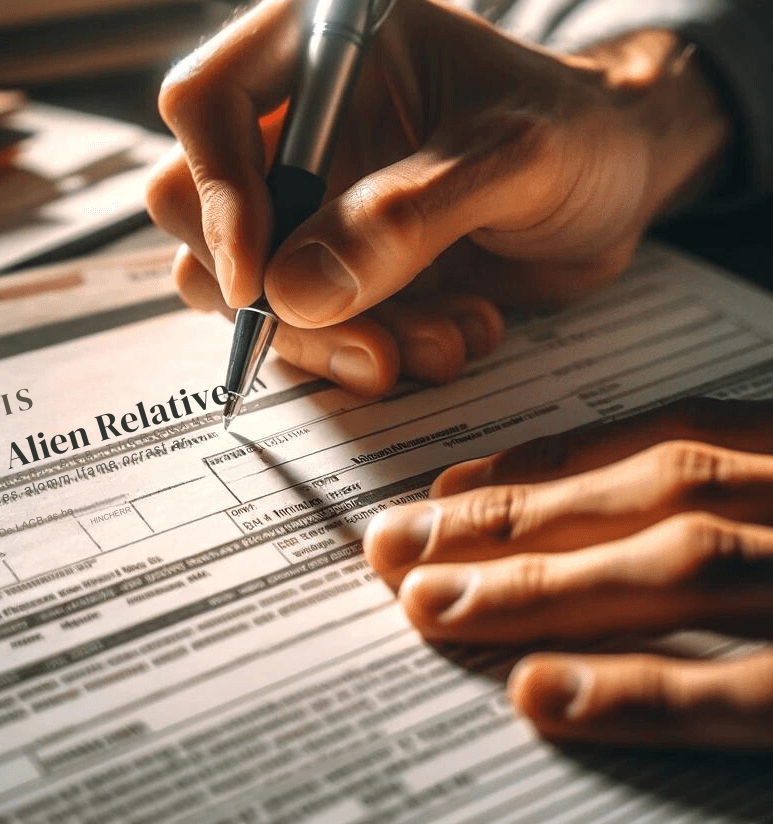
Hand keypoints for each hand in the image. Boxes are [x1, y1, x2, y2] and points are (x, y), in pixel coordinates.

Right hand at [148, 0, 728, 395]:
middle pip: (195, 209)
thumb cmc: (578, 133)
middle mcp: (291, 116)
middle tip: (375, 342)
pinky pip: (296, 324)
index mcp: (319, 37)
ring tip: (446, 339)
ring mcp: (302, 193)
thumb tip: (291, 291)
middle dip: (278, 294)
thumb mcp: (516, 157)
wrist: (616, 182)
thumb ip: (407, 214)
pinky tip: (456, 333)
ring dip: (332, 337)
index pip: (203, 102)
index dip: (216, 193)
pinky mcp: (324, 258)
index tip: (263, 282)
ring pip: (240, 285)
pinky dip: (364, 351)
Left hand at [363, 397, 772, 748]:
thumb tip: (597, 522)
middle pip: (652, 493)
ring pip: (680, 566)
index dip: (557, 460)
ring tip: (428, 603)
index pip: (675, 439)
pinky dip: (642, 692)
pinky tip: (538, 694)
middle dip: (512, 517)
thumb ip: (743, 501)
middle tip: (397, 542)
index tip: (454, 486)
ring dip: (542, 584)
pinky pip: (756, 692)